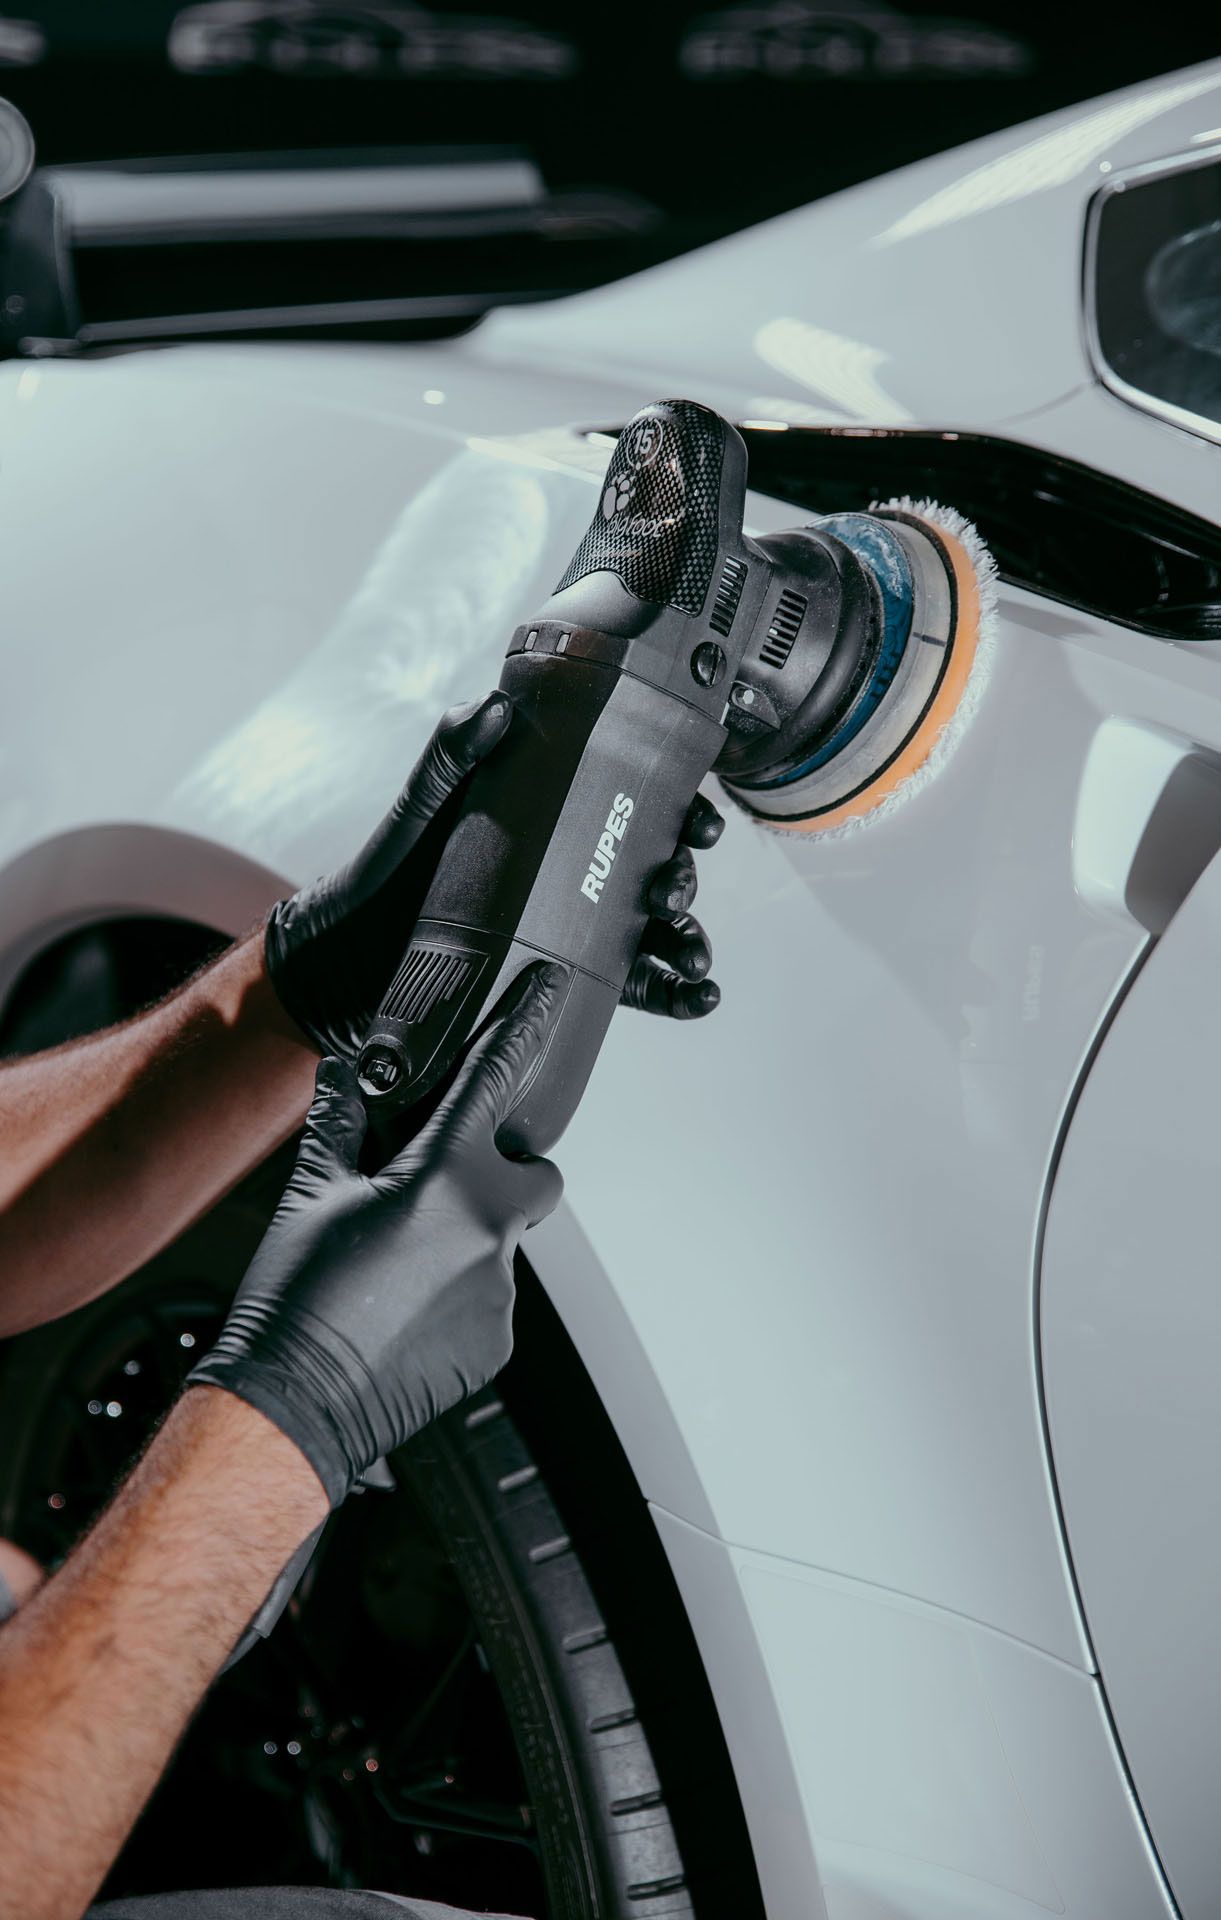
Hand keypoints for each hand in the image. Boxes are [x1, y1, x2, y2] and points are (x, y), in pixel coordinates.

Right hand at [188, 963, 565, 1506]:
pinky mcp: (498, 1342)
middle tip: (442, 1184)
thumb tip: (344, 1074)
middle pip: (534, 1173)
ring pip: (502, 1242)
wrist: (292, 1406)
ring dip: (466, 1241)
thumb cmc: (295, 1301)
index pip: (495, 1079)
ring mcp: (499, 1292)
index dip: (525, 1027)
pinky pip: (491, 1298)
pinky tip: (404, 1310)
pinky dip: (459, 1294)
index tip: (548, 995)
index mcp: (443, 1180)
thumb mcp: (311, 1196)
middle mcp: (487, 1232)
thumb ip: (340, 1124)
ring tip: (398, 1270)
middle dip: (504, 1168)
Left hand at [265, 692, 723, 1057]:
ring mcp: (571, 932)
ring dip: (690, 943)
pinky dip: (673, 996)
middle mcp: (571, 875)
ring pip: (654, 934)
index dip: (683, 812)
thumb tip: (492, 706)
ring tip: (695, 959)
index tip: (699, 821)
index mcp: (554, 823)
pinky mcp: (561, 983)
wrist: (344, 967)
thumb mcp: (419, 813)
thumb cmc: (383, 881)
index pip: (636, 808)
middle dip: (684, 880)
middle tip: (673, 891)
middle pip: (656, 870)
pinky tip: (696, 999)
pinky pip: (633, 989)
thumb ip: (447, 757)